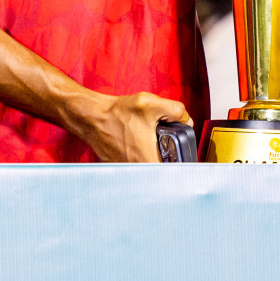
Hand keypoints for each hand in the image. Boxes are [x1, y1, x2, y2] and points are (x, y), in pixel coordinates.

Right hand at [69, 90, 191, 162]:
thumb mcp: (152, 104)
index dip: (182, 169)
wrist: (92, 116)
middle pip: (161, 174)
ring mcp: (126, 170)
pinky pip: (135, 167)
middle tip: (169, 147)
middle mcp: (136, 170)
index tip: (186, 161)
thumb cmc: (117, 113)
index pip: (173, 176)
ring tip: (153, 145)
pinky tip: (138, 144)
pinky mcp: (118, 167)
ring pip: (147, 170)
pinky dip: (139, 158)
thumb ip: (176, 110)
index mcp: (148, 160)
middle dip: (168, 160)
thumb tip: (186, 120)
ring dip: (153, 159)